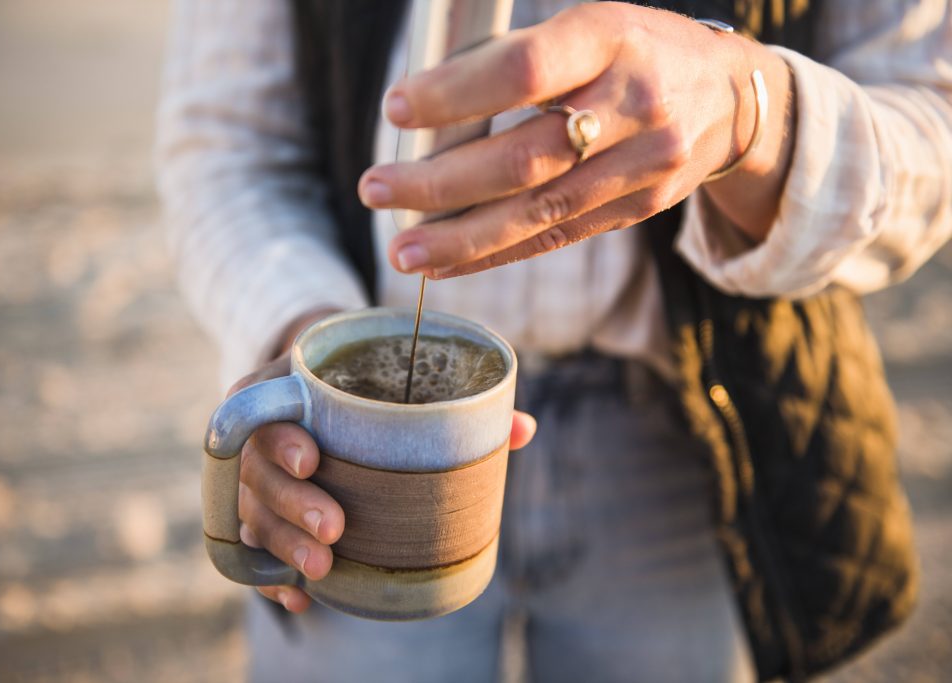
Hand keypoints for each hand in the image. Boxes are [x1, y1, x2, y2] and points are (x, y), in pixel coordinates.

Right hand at [230, 314, 538, 612]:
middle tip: (334, 527)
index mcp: (286, 388)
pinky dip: (271, 575)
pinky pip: (251, 548)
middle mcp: (261, 433)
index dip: (280, 439)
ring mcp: (259, 477)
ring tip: (323, 568)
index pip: (261, 408)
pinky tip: (299, 596)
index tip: (314, 461)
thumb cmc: (371, 382)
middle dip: (290, 504)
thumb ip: (453, 403)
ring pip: (252, 512)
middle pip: (256, 471)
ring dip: (283, 544)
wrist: (329, 388)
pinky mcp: (263, 512)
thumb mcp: (396, 376)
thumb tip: (522, 429)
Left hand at [358, 2, 793, 277]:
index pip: (525, 71)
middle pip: (523, 157)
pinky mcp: (637, 208)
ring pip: (538, 212)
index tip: (397, 108)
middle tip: (374, 189)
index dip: (455, 93)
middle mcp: (633, 105)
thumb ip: (521, 59)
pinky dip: (495, 254)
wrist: (730, 97)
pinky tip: (446, 264)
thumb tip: (428, 109)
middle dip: (439, 182)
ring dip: (459, 237)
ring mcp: (642, 165)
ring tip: (401, 250)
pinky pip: (556, 238)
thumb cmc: (636, 50)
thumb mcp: (591, 25)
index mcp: (611, 39)